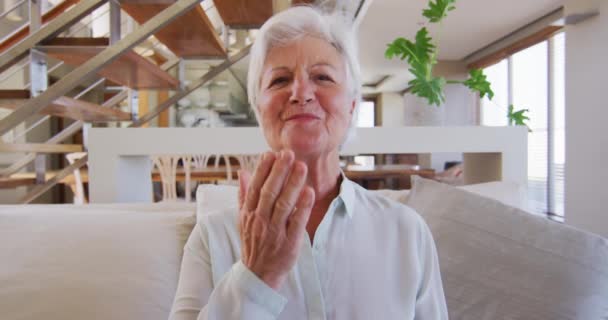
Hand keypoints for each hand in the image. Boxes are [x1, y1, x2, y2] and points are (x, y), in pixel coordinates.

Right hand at [238, 150, 314, 289]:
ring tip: (301, 167)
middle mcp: (260, 221)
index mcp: (249, 214)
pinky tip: (309, 192)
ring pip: (283, 205)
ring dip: (292, 184)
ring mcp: (274, 232)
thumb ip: (243, 195)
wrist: (258, 274)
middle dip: (279, 172)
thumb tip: (242, 172)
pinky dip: (302, 207)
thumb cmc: (253, 243)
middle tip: (289, 154)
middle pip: (269, 192)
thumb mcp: (243, 219)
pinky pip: (296, 223)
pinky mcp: (289, 243)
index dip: (263, 169)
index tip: (272, 153)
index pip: (256, 187)